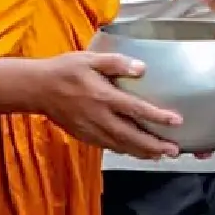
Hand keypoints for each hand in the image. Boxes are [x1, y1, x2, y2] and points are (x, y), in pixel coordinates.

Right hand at [28, 53, 182, 159]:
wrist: (37, 89)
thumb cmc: (65, 70)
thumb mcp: (90, 58)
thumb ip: (116, 63)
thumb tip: (142, 68)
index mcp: (103, 96)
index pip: (136, 109)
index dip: (157, 116)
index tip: (176, 121)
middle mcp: (100, 117)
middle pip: (132, 136)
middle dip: (154, 145)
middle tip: (174, 151)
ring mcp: (91, 130)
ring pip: (121, 146)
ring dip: (142, 152)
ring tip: (160, 156)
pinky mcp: (85, 136)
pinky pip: (109, 147)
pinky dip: (125, 151)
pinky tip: (135, 152)